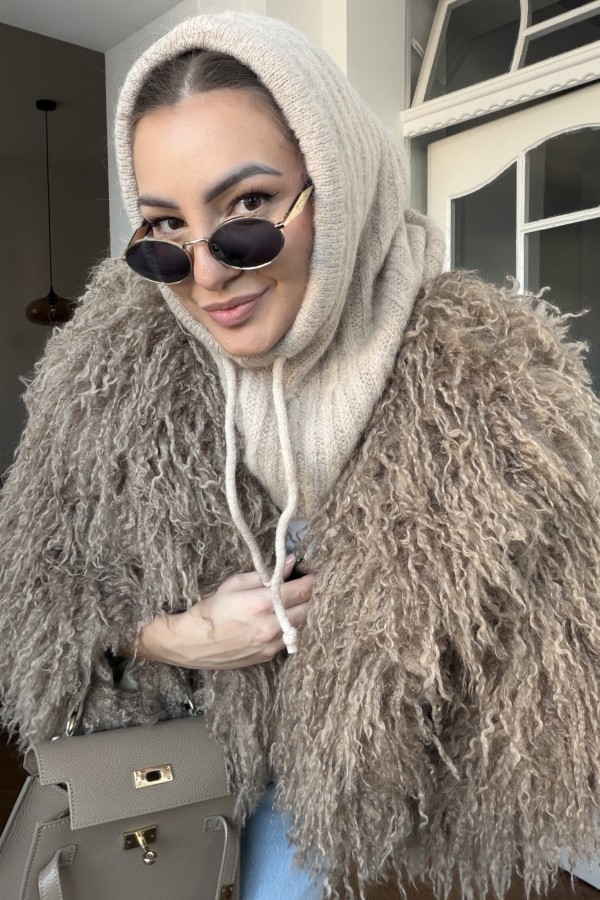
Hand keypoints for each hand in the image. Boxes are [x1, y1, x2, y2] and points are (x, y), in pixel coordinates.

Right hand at [136, 556, 313, 668]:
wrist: (192, 643)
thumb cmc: (210, 609)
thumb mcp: (234, 583)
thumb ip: (265, 574)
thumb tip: (291, 562)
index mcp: (261, 603)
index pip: (301, 590)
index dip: (311, 580)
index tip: (313, 574)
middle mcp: (270, 626)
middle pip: (306, 609)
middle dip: (307, 597)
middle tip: (301, 588)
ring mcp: (270, 644)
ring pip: (300, 625)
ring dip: (298, 613)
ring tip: (289, 604)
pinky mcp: (267, 656)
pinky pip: (287, 639)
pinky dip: (287, 628)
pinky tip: (276, 620)